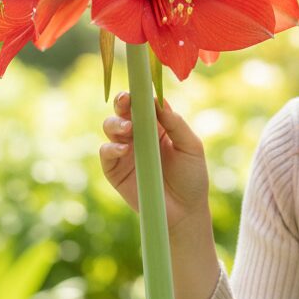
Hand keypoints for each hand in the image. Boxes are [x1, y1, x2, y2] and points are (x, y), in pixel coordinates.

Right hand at [100, 92, 210, 233]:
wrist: (185, 211)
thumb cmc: (192, 176)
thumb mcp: (191, 147)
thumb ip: (176, 125)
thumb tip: (160, 103)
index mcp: (159, 125)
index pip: (146, 103)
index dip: (141, 93)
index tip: (140, 87)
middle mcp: (140, 134)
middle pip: (125, 111)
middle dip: (123, 102)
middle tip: (126, 101)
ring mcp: (126, 151)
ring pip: (111, 128)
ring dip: (116, 123)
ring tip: (127, 128)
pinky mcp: (115, 170)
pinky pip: (106, 153)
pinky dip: (111, 147)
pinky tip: (123, 149)